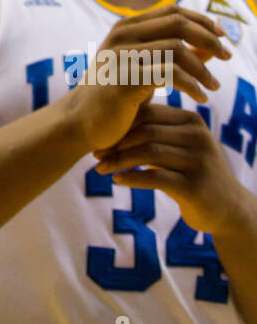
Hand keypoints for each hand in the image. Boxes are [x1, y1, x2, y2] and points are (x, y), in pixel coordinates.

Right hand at [70, 5, 230, 154]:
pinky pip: (169, 75)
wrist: (81, 121)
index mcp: (126, 26)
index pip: (174, 11)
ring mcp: (121, 56)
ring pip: (176, 49)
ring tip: (214, 87)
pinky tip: (200, 98)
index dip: (202, 20)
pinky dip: (191, 85)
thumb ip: (175, 54)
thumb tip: (212, 43)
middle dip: (208, 38)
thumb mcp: (146, 68)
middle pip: (178, 24)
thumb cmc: (116, 95)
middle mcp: (122, 35)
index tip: (222, 37)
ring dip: (202, 69)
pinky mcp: (125, 80)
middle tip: (227, 56)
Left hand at [93, 102, 248, 237]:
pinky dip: (132, 177)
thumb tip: (114, 119)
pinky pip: (156, 177)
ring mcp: (199, 161)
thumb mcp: (180, 147)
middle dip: (117, 143)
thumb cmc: (193, 174)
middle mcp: (199, 137)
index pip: (149, 113)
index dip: (121, 124)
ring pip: (149, 153)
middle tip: (96, 153)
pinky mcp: (196, 187)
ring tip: (100, 168)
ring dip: (119, 160)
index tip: (100, 137)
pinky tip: (117, 179)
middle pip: (147, 132)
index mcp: (193, 121)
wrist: (228, 209)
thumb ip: (157, 132)